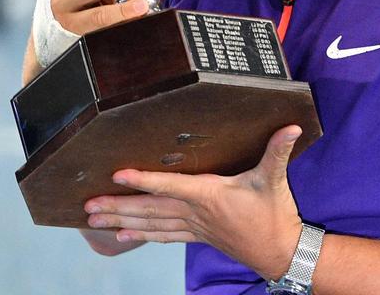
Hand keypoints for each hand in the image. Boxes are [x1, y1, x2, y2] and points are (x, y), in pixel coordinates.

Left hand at [84, 125, 304, 280]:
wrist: (280, 251)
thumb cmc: (275, 216)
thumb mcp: (275, 180)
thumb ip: (278, 151)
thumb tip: (291, 128)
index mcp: (210, 195)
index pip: (170, 186)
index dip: (144, 180)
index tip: (118, 174)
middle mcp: (196, 213)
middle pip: (150, 209)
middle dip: (118, 207)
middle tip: (88, 206)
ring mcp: (194, 226)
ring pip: (151, 224)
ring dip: (121, 221)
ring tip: (94, 219)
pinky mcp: (198, 235)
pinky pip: (163, 235)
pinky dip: (141, 235)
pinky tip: (121, 237)